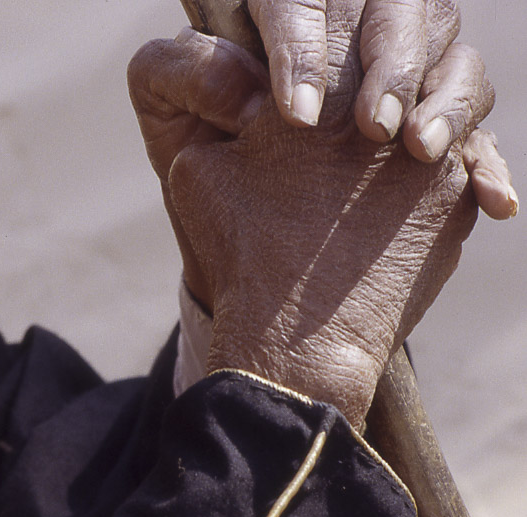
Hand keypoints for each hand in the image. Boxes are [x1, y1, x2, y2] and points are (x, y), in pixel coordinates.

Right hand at [128, 2, 515, 424]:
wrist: (298, 340)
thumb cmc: (240, 254)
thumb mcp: (196, 167)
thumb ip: (219, 112)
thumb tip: (246, 93)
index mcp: (322, 91)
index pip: (340, 29)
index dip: (324, 41)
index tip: (314, 69)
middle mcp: (388, 111)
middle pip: (404, 49)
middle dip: (381, 66)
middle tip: (355, 99)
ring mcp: (434, 158)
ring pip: (450, 96)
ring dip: (423, 106)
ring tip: (388, 141)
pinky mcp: (457, 204)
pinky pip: (466, 160)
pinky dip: (441, 163)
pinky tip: (404, 188)